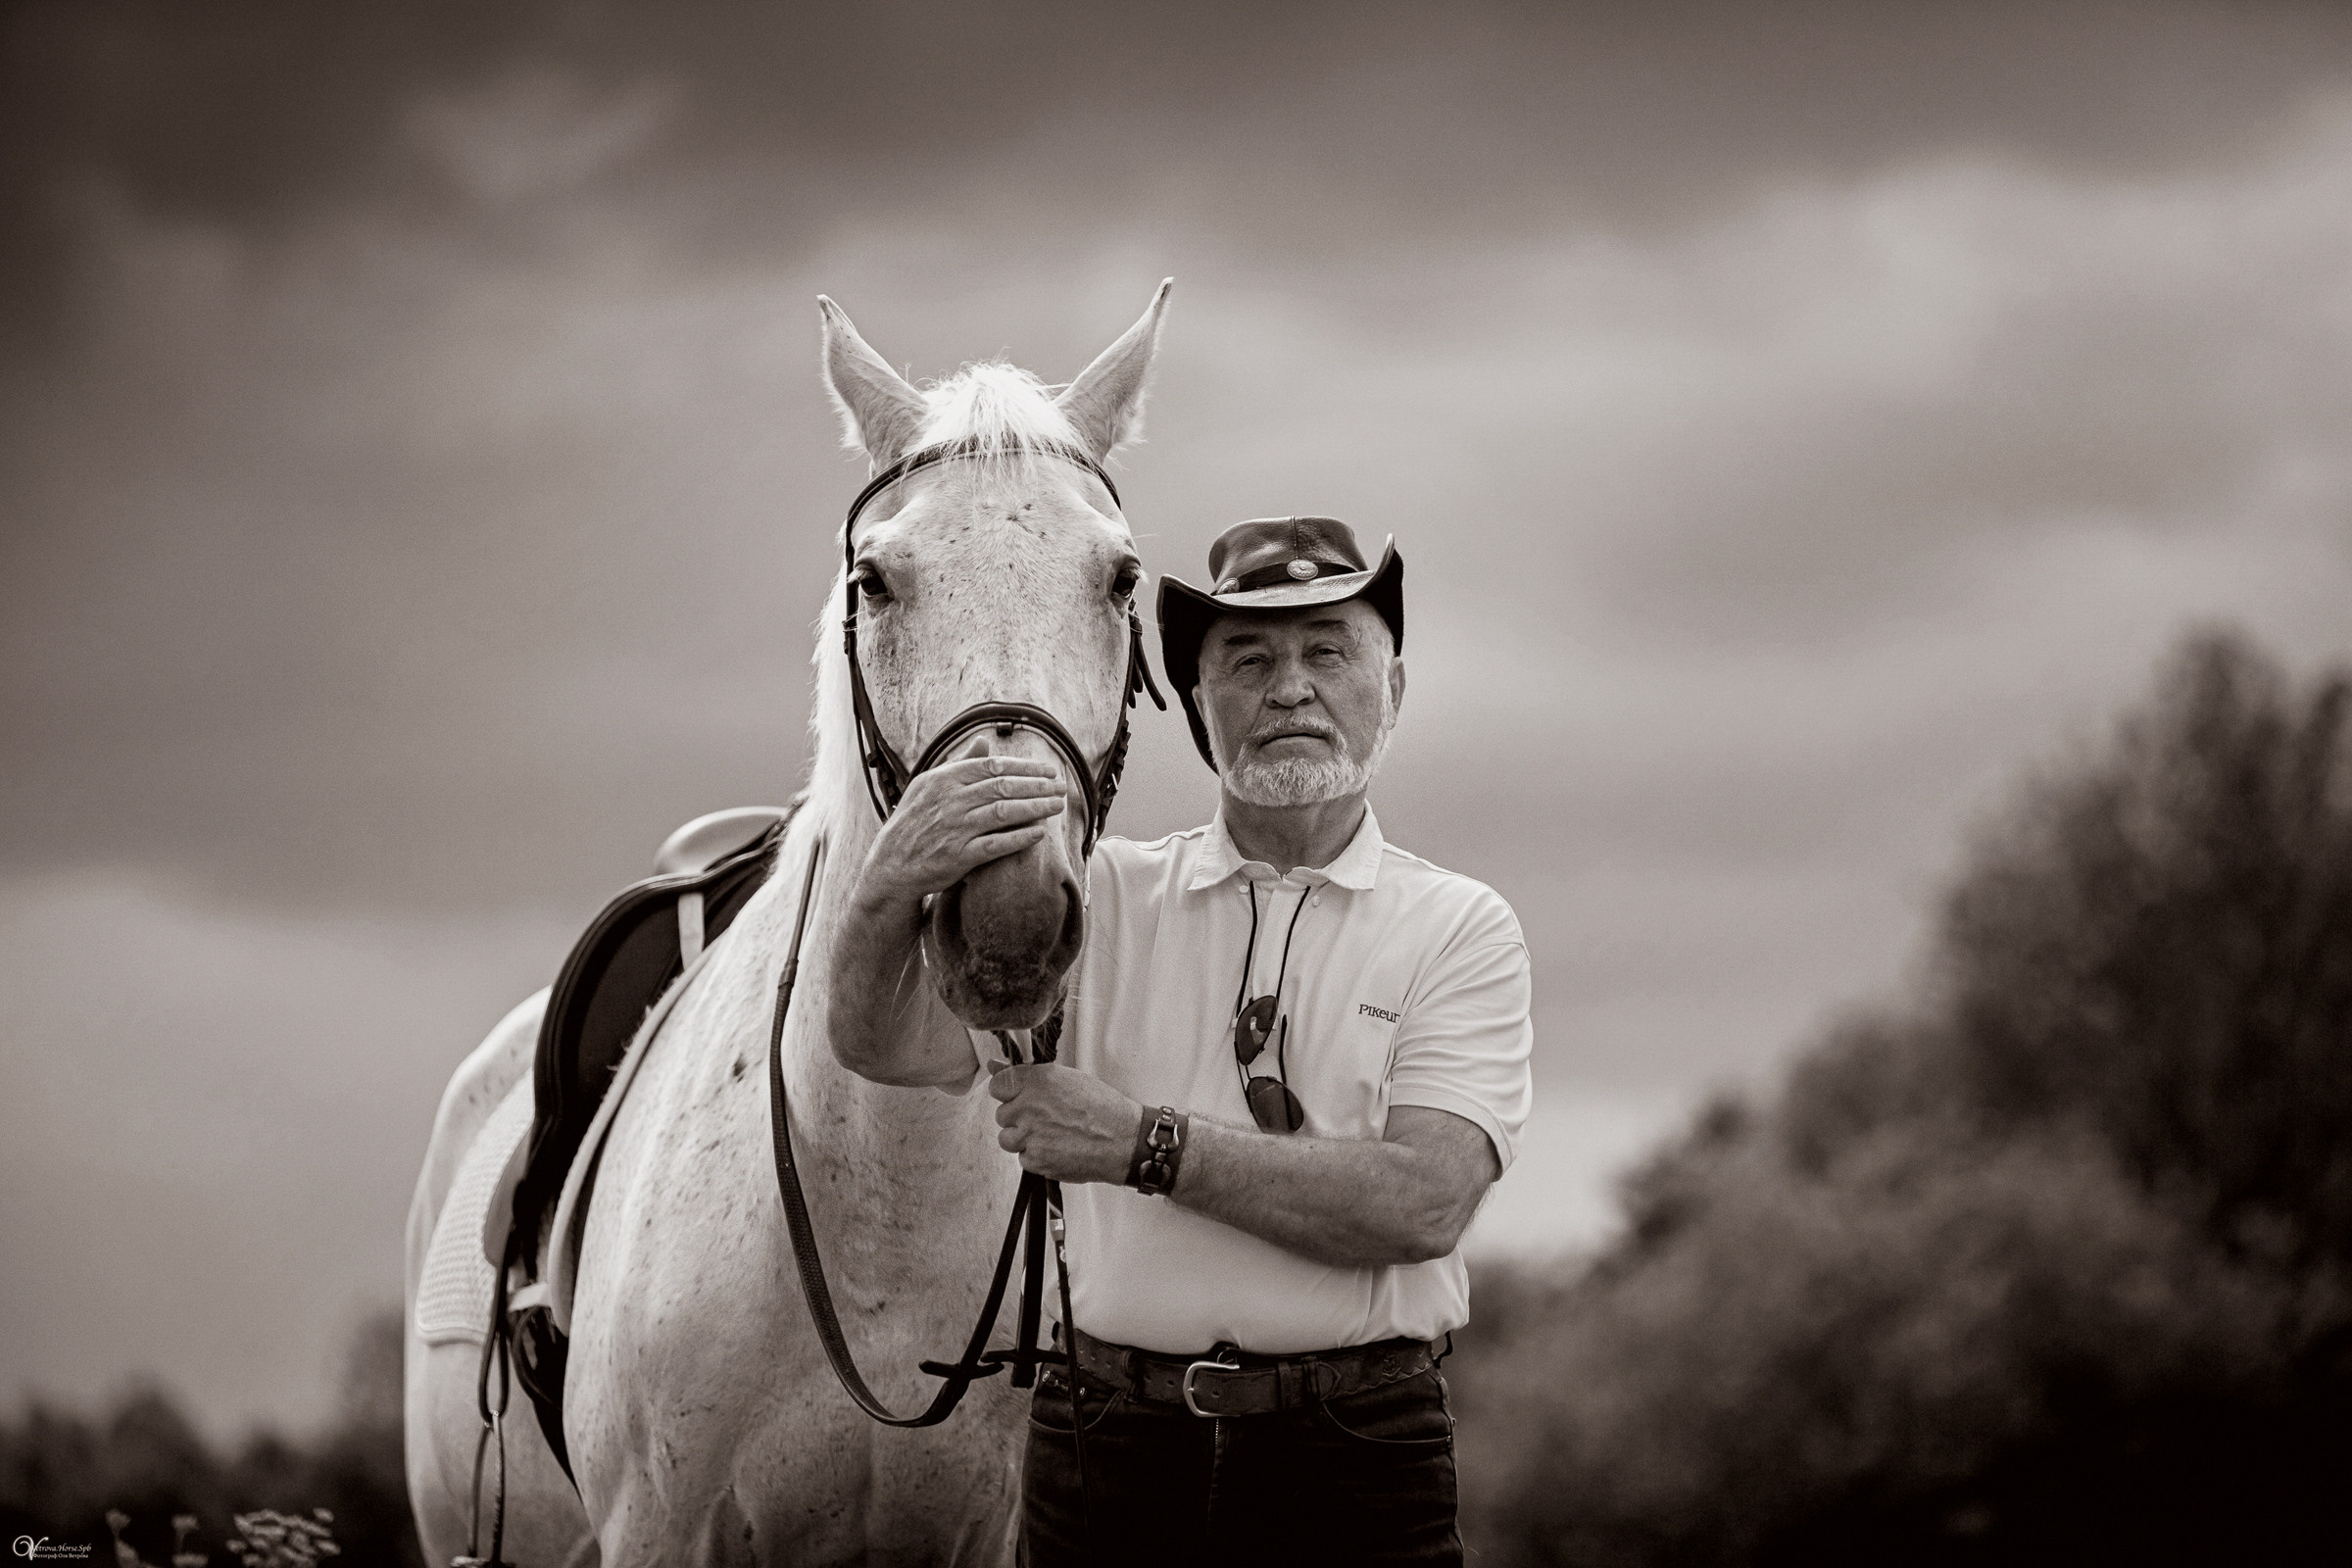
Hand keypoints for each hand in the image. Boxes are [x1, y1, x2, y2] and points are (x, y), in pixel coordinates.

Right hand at [858, 756, 1065, 905]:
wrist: (892, 863)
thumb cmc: (914, 821)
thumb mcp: (928, 786)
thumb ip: (959, 764)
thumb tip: (984, 742)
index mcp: (945, 780)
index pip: (994, 767)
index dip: (1026, 767)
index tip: (1049, 770)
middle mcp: (951, 801)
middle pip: (1004, 787)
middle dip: (1038, 786)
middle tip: (1062, 787)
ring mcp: (955, 829)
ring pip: (1004, 812)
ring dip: (1035, 808)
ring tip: (1057, 806)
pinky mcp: (959, 856)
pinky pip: (996, 844)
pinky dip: (1019, 838)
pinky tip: (1038, 833)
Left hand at [988, 1063, 1138, 1184]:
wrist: (1123, 1140)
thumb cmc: (1101, 1107)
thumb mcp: (1067, 1079)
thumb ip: (1026, 1074)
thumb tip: (992, 1064)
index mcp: (1036, 1080)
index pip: (997, 1085)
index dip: (1008, 1093)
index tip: (1021, 1098)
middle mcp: (1029, 1106)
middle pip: (1001, 1114)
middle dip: (1019, 1118)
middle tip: (1045, 1119)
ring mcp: (1030, 1135)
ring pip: (1007, 1139)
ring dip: (1024, 1139)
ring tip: (1050, 1136)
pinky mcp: (1036, 1160)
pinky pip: (1023, 1159)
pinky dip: (1036, 1157)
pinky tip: (1057, 1149)